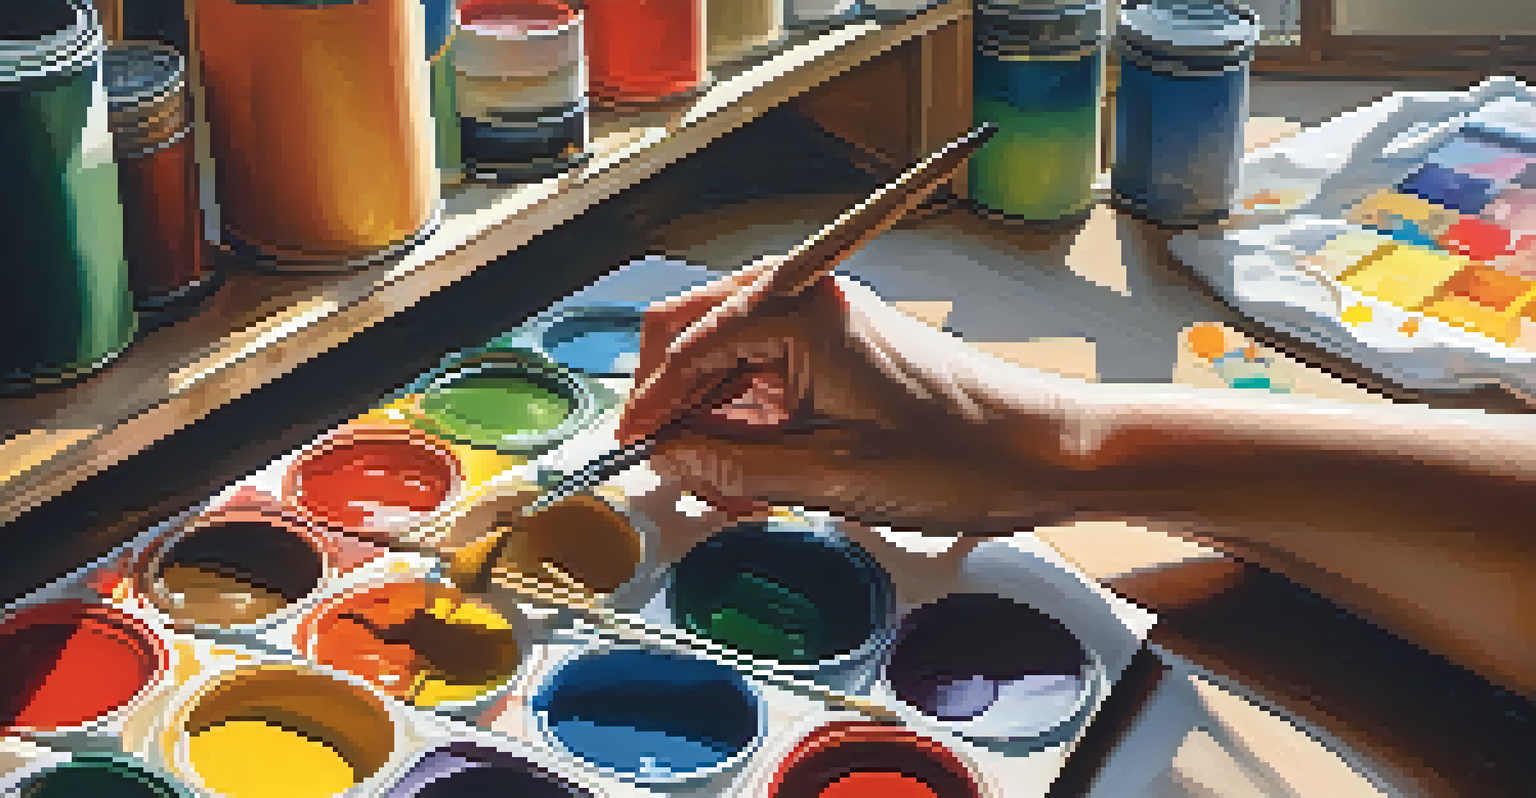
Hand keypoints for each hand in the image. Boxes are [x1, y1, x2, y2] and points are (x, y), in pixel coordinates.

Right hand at [617, 258, 1084, 535]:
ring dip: (710, 419)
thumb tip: (669, 458)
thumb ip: (734, 467)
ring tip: (723, 486)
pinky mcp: (835, 353)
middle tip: (667, 465)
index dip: (650, 402)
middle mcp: (805, 300)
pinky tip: (751, 474)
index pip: (689, 344)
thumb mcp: (830, 475)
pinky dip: (745, 423)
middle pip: (697, 333)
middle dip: (674, 402)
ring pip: (726, 360)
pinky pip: (763, 379)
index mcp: (801, 309)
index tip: (627, 450)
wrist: (1042, 450)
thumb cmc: (958, 453)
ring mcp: (820, 325)